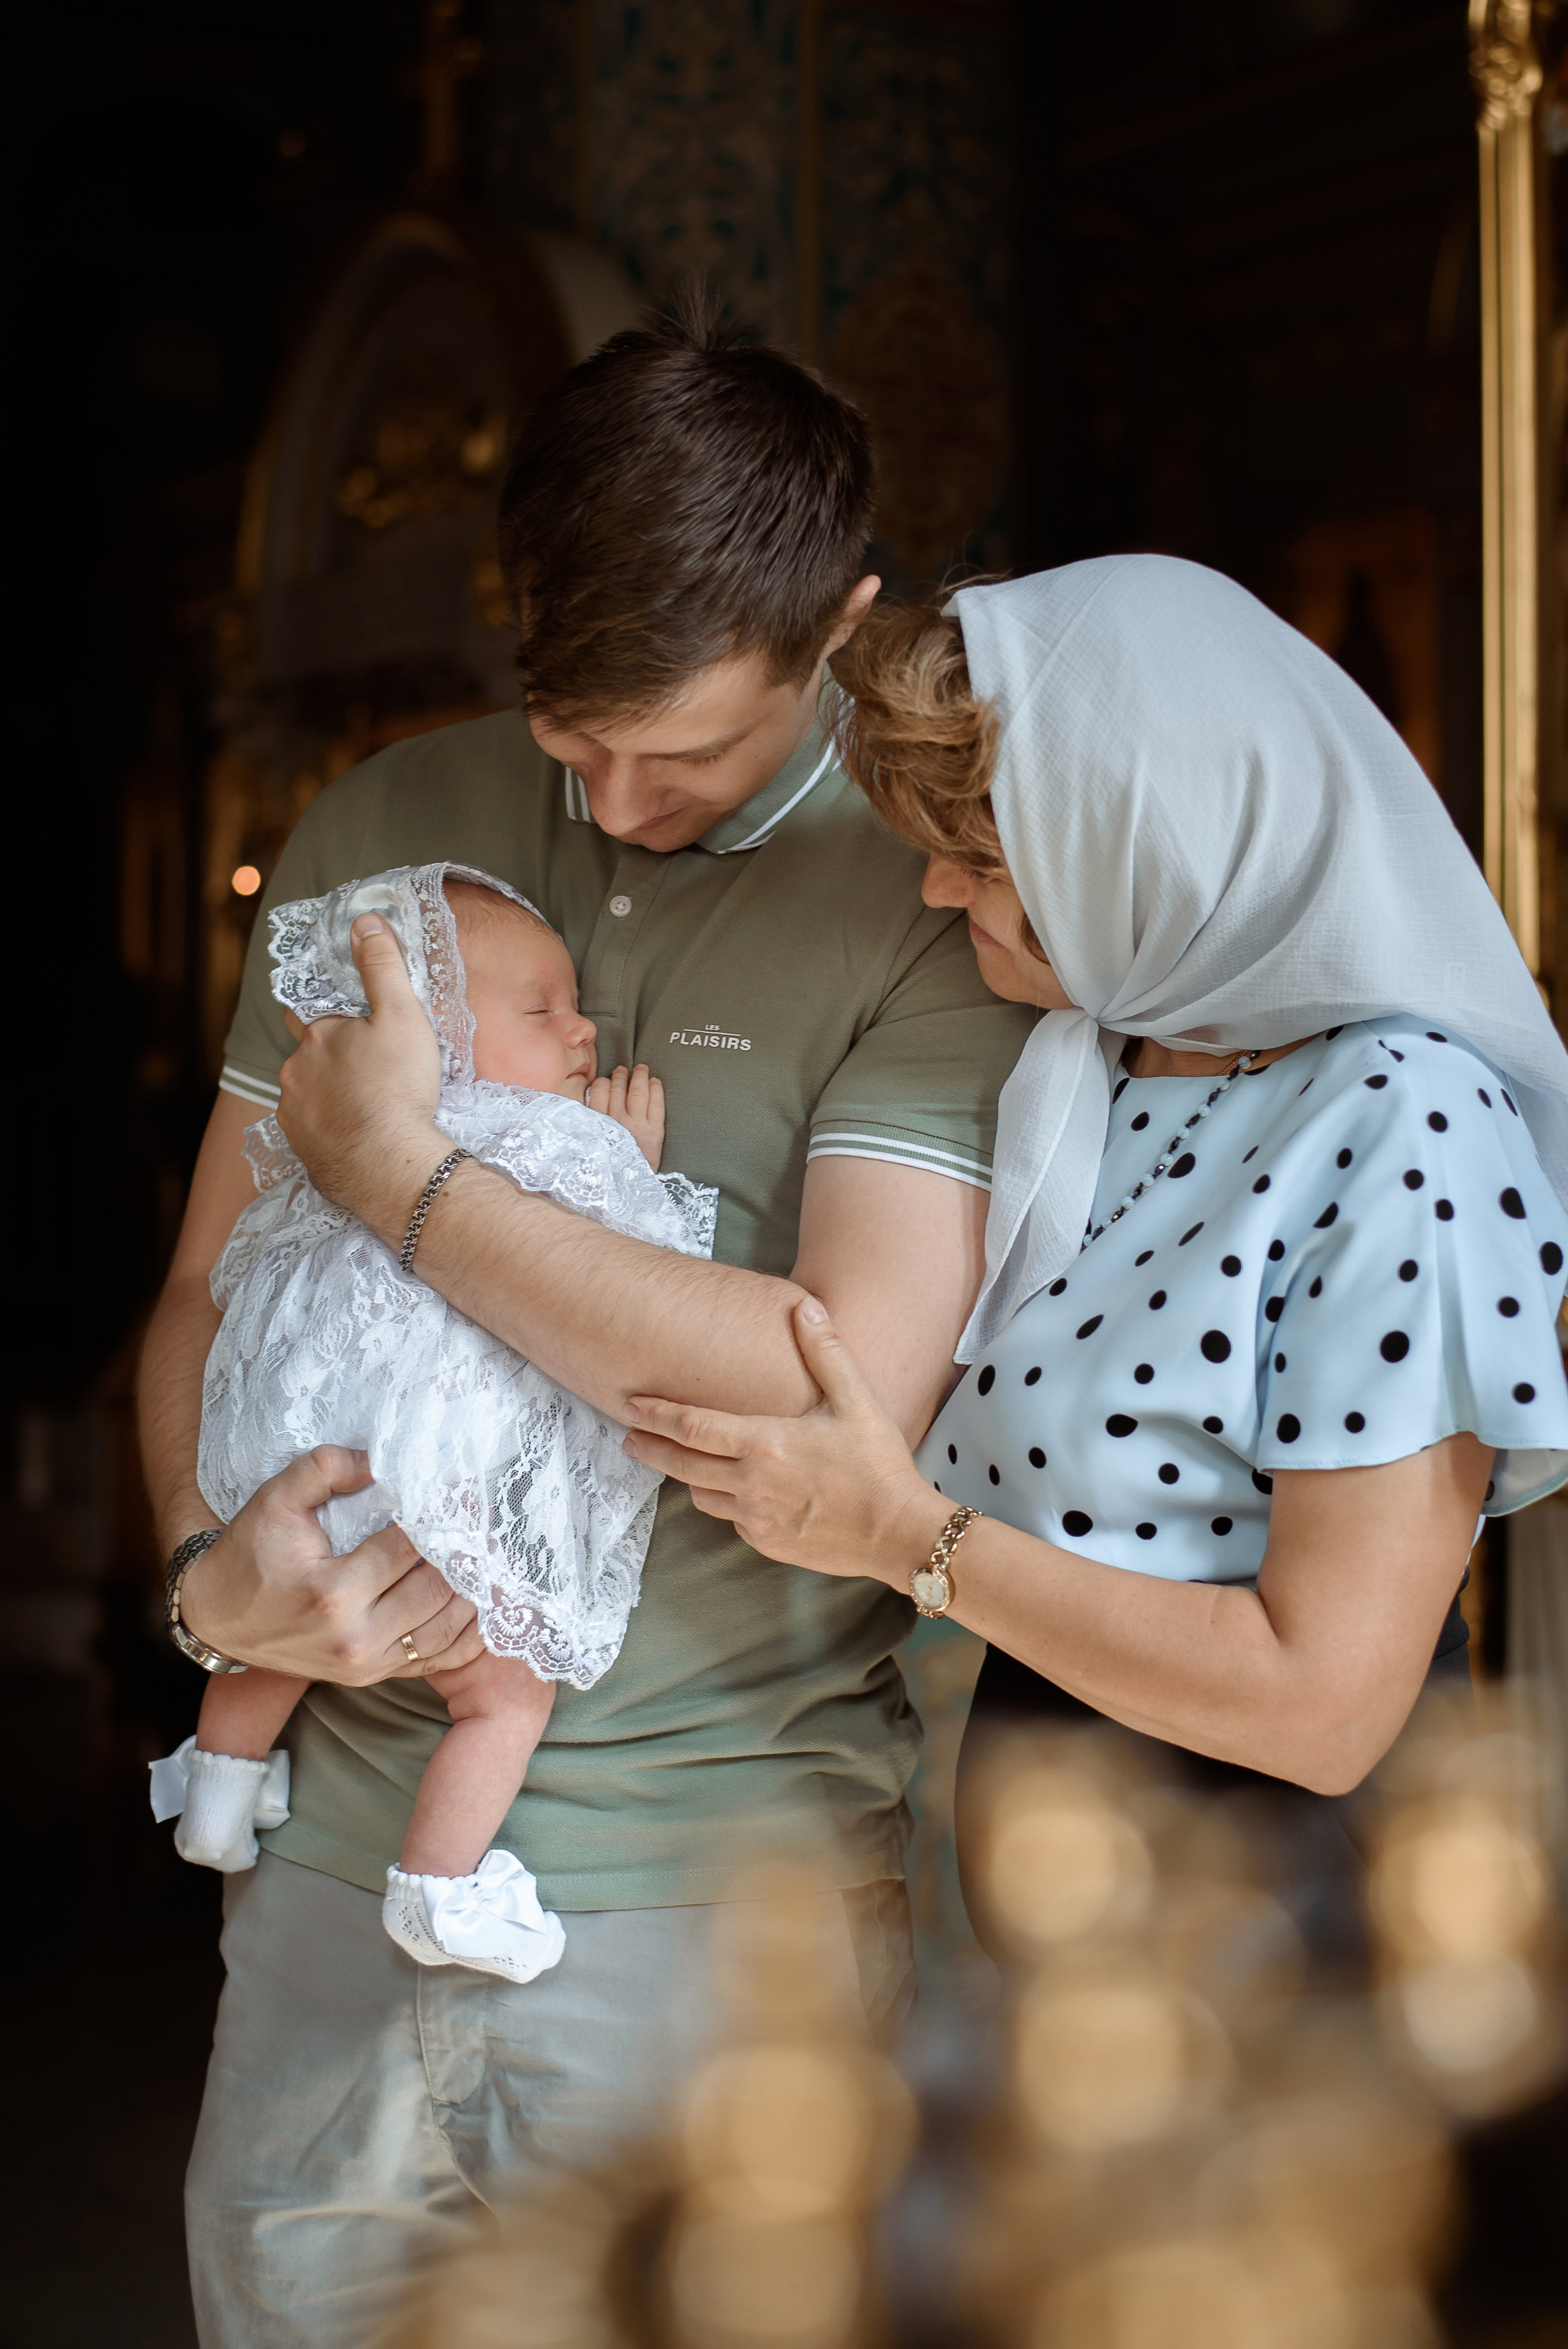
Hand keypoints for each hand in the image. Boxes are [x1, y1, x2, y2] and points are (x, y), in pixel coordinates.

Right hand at [179, 1446, 486, 1682]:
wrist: (217, 1619)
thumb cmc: (249, 1554)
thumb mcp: (276, 1499)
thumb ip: (326, 1468)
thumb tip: (378, 1460)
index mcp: (333, 1592)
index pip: (408, 1549)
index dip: (439, 1518)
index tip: (459, 1496)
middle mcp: (355, 1637)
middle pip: (436, 1590)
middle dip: (462, 1553)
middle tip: (480, 1524)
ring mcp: (365, 1664)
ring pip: (446, 1629)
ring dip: (471, 1592)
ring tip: (482, 1556)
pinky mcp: (370, 1676)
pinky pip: (436, 1659)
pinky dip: (464, 1633)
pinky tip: (475, 1601)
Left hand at [277, 913, 448, 1243]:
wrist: (392, 1167)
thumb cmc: (400, 1088)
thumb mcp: (402, 1016)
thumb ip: (381, 966)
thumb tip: (363, 920)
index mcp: (316, 1036)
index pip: (309, 1015)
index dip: (332, 1019)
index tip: (354, 1029)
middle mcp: (294, 1073)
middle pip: (309, 1058)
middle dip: (330, 1061)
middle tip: (369, 1072)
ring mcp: (294, 1115)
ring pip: (308, 1096)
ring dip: (329, 1097)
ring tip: (368, 1108)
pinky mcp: (302, 1151)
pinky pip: (313, 1133)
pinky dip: (330, 1131)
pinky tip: (358, 1137)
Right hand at [587, 1062, 664, 1168]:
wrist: (623, 1191)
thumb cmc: (600, 1170)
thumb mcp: (584, 1145)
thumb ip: (584, 1124)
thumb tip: (584, 1104)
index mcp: (596, 1123)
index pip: (598, 1091)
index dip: (602, 1083)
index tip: (604, 1082)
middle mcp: (616, 1121)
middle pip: (618, 1089)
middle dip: (620, 1076)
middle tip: (622, 1070)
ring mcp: (637, 1125)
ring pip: (637, 1092)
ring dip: (639, 1077)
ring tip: (641, 1068)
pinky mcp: (654, 1132)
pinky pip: (656, 1105)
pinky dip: (656, 1090)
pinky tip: (655, 1081)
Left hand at [622, 1297, 947, 1581]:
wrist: (897, 1531)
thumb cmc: (878, 1464)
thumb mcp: (856, 1400)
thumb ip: (825, 1352)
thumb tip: (805, 1307)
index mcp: (764, 1443)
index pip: (692, 1426)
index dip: (656, 1413)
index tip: (630, 1404)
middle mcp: (750, 1483)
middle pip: (680, 1463)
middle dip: (650, 1447)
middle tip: (629, 1436)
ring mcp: (755, 1517)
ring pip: (701, 1495)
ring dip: (688, 1476)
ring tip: (683, 1461)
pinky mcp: (766, 1542)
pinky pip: (731, 1519)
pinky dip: (726, 1502)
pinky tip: (738, 1491)